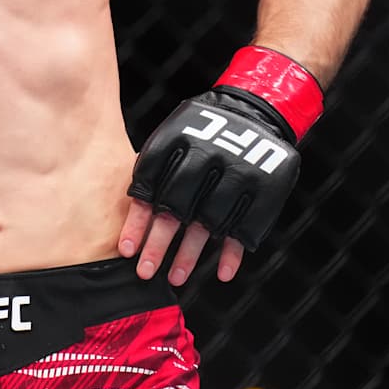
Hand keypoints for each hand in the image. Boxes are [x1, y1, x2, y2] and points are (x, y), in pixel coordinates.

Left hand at [122, 47, 321, 283]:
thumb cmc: (200, 129)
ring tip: (175, 278)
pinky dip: (234, 252)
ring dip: (190, 254)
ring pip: (209, 224)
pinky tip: (222, 273)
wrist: (253, 109)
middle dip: (159, 244)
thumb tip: (131, 212)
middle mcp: (208, 160)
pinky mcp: (262, 190)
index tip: (126, 250)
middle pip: (178, 210)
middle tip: (144, 272)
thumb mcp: (172, 136)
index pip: (152, 188)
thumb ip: (153, 168)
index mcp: (179, 144)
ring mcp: (238, 177)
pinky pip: (246, 226)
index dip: (138, 222)